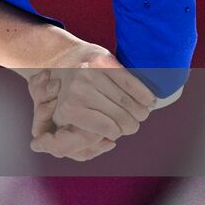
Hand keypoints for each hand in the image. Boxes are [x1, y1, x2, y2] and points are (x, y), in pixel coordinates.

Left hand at [26, 43, 155, 159]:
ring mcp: (93, 74)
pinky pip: (137, 87)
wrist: (62, 57)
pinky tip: (146, 101)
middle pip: (125, 121)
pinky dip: (147, 97)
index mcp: (69, 107)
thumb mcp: (58, 118)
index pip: (110, 132)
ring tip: (137, 113)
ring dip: (141, 113)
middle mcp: (80, 90)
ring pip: (135, 107)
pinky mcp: (106, 61)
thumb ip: (63, 140)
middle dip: (129, 125)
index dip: (115, 134)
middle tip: (126, 122)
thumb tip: (65, 146)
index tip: (112, 134)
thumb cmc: (65, 94)